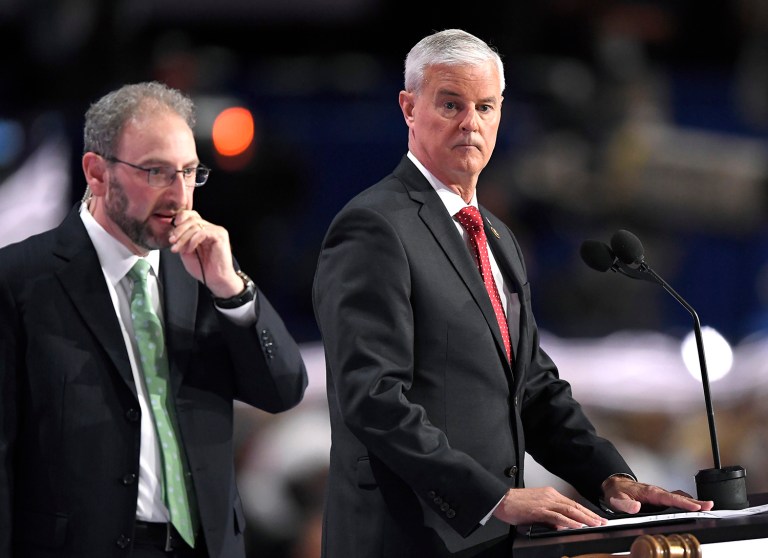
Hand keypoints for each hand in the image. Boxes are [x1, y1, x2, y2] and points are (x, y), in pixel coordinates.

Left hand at [168, 210, 242, 296]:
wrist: (216, 280)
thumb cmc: (204, 269)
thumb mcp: (186, 252)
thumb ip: (181, 240)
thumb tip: (172, 233)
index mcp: (202, 230)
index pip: (191, 215)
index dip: (180, 220)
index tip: (172, 233)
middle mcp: (210, 228)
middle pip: (191, 219)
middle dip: (178, 231)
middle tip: (173, 242)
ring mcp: (216, 231)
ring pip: (195, 225)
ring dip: (183, 238)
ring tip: (180, 249)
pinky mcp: (220, 236)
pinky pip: (202, 232)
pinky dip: (193, 241)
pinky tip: (190, 250)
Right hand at [492, 487, 607, 529]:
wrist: (500, 500)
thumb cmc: (514, 504)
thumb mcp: (535, 510)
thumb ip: (548, 517)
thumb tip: (559, 525)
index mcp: (549, 495)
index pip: (571, 503)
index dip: (585, 511)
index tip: (595, 518)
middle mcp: (549, 496)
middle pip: (574, 506)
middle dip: (590, 515)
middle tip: (602, 522)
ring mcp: (545, 502)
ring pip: (569, 510)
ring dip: (584, 518)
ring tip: (595, 524)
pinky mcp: (539, 510)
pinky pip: (557, 516)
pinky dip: (569, 521)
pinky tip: (576, 525)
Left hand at [601, 475, 713, 513]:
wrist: (614, 485)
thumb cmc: (617, 492)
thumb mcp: (616, 499)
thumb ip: (625, 504)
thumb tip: (636, 507)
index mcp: (649, 492)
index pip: (669, 498)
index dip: (683, 502)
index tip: (695, 506)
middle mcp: (657, 492)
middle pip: (678, 496)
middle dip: (694, 501)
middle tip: (710, 506)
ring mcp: (660, 494)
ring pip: (679, 497)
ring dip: (693, 502)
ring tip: (707, 507)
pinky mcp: (660, 498)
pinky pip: (676, 499)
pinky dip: (687, 502)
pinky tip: (694, 506)